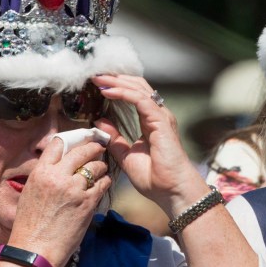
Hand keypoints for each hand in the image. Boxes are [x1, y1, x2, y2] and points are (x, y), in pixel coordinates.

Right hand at [9, 139, 110, 266]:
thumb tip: (59, 168)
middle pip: (81, 151)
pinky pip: (102, 184)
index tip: (78, 141)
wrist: (35, 250)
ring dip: (100, 166)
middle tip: (98, 147)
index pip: (57, 144)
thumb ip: (45, 177)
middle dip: (93, 147)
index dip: (70, 140)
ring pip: (95, 166)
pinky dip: (105, 181)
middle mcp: (58, 176)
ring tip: (101, 168)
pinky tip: (104, 183)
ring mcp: (74, 189)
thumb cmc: (29, 226)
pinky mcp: (88, 202)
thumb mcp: (30, 194)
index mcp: (40, 173)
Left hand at [92, 74, 204, 213]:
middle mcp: (157, 115)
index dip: (116, 86)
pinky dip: (123, 93)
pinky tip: (107, 92)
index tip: (97, 84)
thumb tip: (99, 122)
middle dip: (115, 78)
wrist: (171, 191)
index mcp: (151, 122)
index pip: (134, 95)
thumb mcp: (126, 155)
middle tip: (94, 75)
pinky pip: (140, 99)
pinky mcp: (160, 120)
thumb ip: (114, 138)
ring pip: (138, 88)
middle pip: (136, 86)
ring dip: (116, 81)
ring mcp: (161, 116)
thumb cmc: (155, 178)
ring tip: (98, 79)